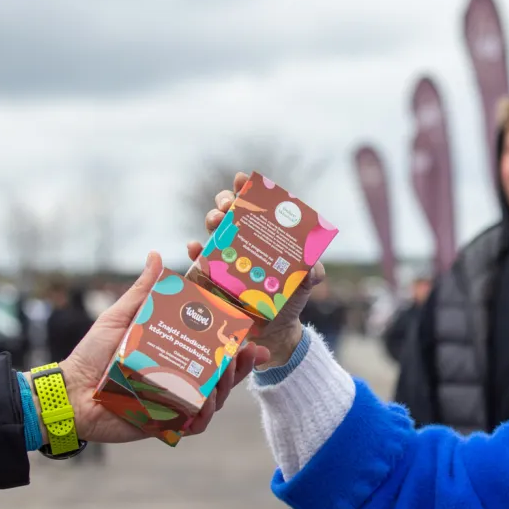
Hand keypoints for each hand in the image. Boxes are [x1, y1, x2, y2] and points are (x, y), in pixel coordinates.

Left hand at [54, 251, 270, 443]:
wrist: (68, 391)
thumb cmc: (92, 354)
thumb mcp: (120, 317)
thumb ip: (142, 291)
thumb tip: (155, 255)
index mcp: (174, 355)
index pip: (213, 350)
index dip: (236, 345)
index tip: (251, 335)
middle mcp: (179, 380)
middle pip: (221, 376)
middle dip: (239, 366)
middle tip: (247, 352)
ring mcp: (174, 403)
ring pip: (213, 400)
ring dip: (225, 388)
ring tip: (226, 374)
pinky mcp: (164, 424)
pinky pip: (192, 424)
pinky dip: (201, 416)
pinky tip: (205, 404)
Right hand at [201, 172, 323, 366]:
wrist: (275, 328)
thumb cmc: (290, 297)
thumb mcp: (305, 283)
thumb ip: (313, 273)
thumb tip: (312, 268)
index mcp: (263, 234)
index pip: (254, 205)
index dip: (245, 189)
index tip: (241, 179)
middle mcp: (242, 240)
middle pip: (229, 212)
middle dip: (225, 201)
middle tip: (227, 206)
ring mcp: (225, 256)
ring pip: (213, 230)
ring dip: (211, 220)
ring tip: (216, 222)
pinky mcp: (212, 276)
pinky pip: (199, 260)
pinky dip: (195, 251)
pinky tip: (195, 247)